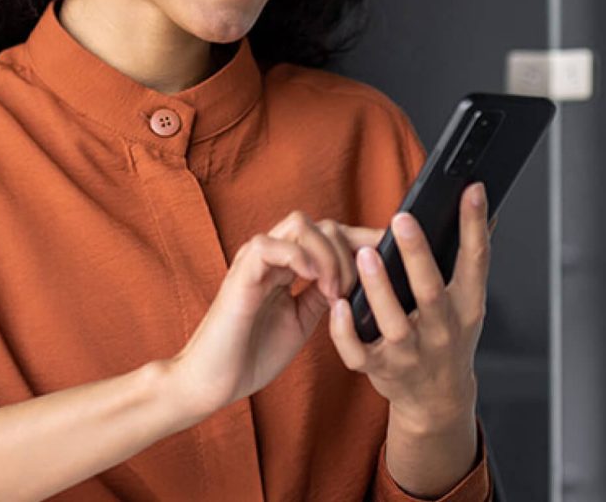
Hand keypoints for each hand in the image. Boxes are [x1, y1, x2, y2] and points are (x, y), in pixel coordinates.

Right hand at [165, 211, 360, 416]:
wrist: (214, 381)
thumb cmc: (253, 354)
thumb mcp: (301, 321)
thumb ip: (322, 295)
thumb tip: (358, 279)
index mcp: (286, 266)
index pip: (329, 236)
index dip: (362, 240)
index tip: (392, 254)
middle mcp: (271, 256)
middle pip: (321, 225)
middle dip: (350, 250)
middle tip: (355, 288)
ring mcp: (255, 260)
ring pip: (300, 225)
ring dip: (328, 255)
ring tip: (334, 290)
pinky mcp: (241, 273)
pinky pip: (272, 245)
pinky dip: (299, 257)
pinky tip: (314, 282)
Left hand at [326, 183, 489, 432]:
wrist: (437, 400)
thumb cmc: (449, 339)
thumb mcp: (469, 305)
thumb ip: (470, 264)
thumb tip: (483, 211)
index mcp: (467, 307)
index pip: (476, 261)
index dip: (475, 225)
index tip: (471, 190)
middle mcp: (441, 330)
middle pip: (430, 290)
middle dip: (417, 255)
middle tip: (402, 220)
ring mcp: (410, 353)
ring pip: (393, 321)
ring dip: (379, 288)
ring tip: (364, 255)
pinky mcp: (380, 369)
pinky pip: (358, 351)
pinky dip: (347, 331)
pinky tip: (339, 305)